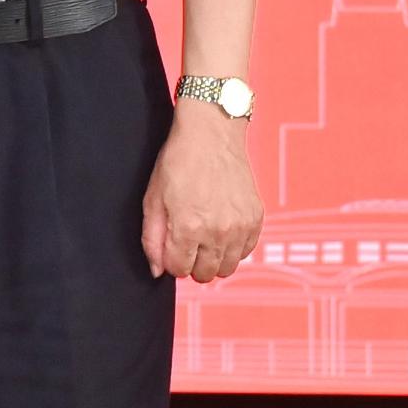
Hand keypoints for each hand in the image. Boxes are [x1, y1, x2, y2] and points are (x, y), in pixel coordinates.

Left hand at [142, 100, 261, 281]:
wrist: (212, 134)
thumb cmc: (179, 161)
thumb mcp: (153, 198)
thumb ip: (152, 238)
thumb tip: (157, 269)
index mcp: (188, 227)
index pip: (179, 269)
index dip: (171, 260)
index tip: (171, 246)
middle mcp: (218, 231)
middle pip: (204, 274)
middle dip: (191, 263)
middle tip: (186, 242)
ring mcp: (240, 226)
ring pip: (226, 268)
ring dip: (213, 259)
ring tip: (204, 237)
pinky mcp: (255, 218)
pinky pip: (245, 251)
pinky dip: (233, 247)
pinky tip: (221, 229)